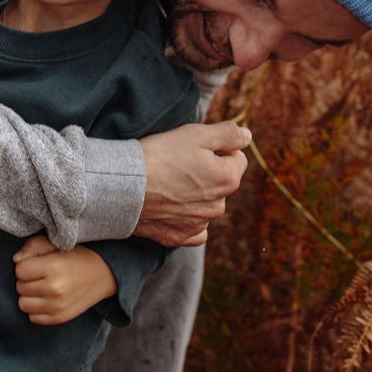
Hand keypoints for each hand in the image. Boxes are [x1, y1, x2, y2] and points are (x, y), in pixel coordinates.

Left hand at [13, 235, 116, 324]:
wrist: (104, 275)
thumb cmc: (78, 256)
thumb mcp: (57, 244)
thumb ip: (34, 246)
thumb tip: (15, 260)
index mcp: (53, 268)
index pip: (19, 270)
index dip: (26, 265)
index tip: (38, 263)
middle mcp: (54, 289)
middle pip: (20, 287)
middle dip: (27, 280)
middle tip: (42, 275)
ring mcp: (57, 307)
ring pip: (23, 304)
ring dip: (29, 295)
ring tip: (42, 286)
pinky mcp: (60, 318)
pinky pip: (33, 318)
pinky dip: (37, 309)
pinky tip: (47, 298)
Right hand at [136, 120, 250, 246]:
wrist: (124, 186)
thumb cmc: (161, 155)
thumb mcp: (197, 134)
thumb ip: (229, 134)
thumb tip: (248, 136)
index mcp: (227, 179)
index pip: (237, 158)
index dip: (217, 148)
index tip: (194, 147)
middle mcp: (218, 206)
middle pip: (221, 182)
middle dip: (207, 172)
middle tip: (179, 163)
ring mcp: (198, 224)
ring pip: (206, 204)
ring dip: (195, 194)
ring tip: (169, 182)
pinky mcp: (178, 237)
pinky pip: (192, 228)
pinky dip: (184, 217)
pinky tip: (169, 205)